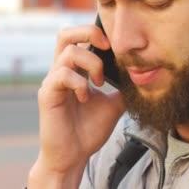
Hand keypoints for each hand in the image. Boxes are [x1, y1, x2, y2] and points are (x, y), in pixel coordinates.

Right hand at [28, 25, 125, 187]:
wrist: (73, 157)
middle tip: (106, 47)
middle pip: (65, 33)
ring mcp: (52, 81)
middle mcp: (60, 71)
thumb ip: (121, 88)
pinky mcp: (47, 94)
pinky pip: (61, 75)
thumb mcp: (112, 104)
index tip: (114, 46)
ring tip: (99, 83)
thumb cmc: (88, 131)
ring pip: (68, 52)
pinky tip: (85, 97)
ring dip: (91, 64)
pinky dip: (79, 83)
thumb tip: (140, 76)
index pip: (78, 36)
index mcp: (74, 70)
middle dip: (88, 33)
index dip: (95, 32)